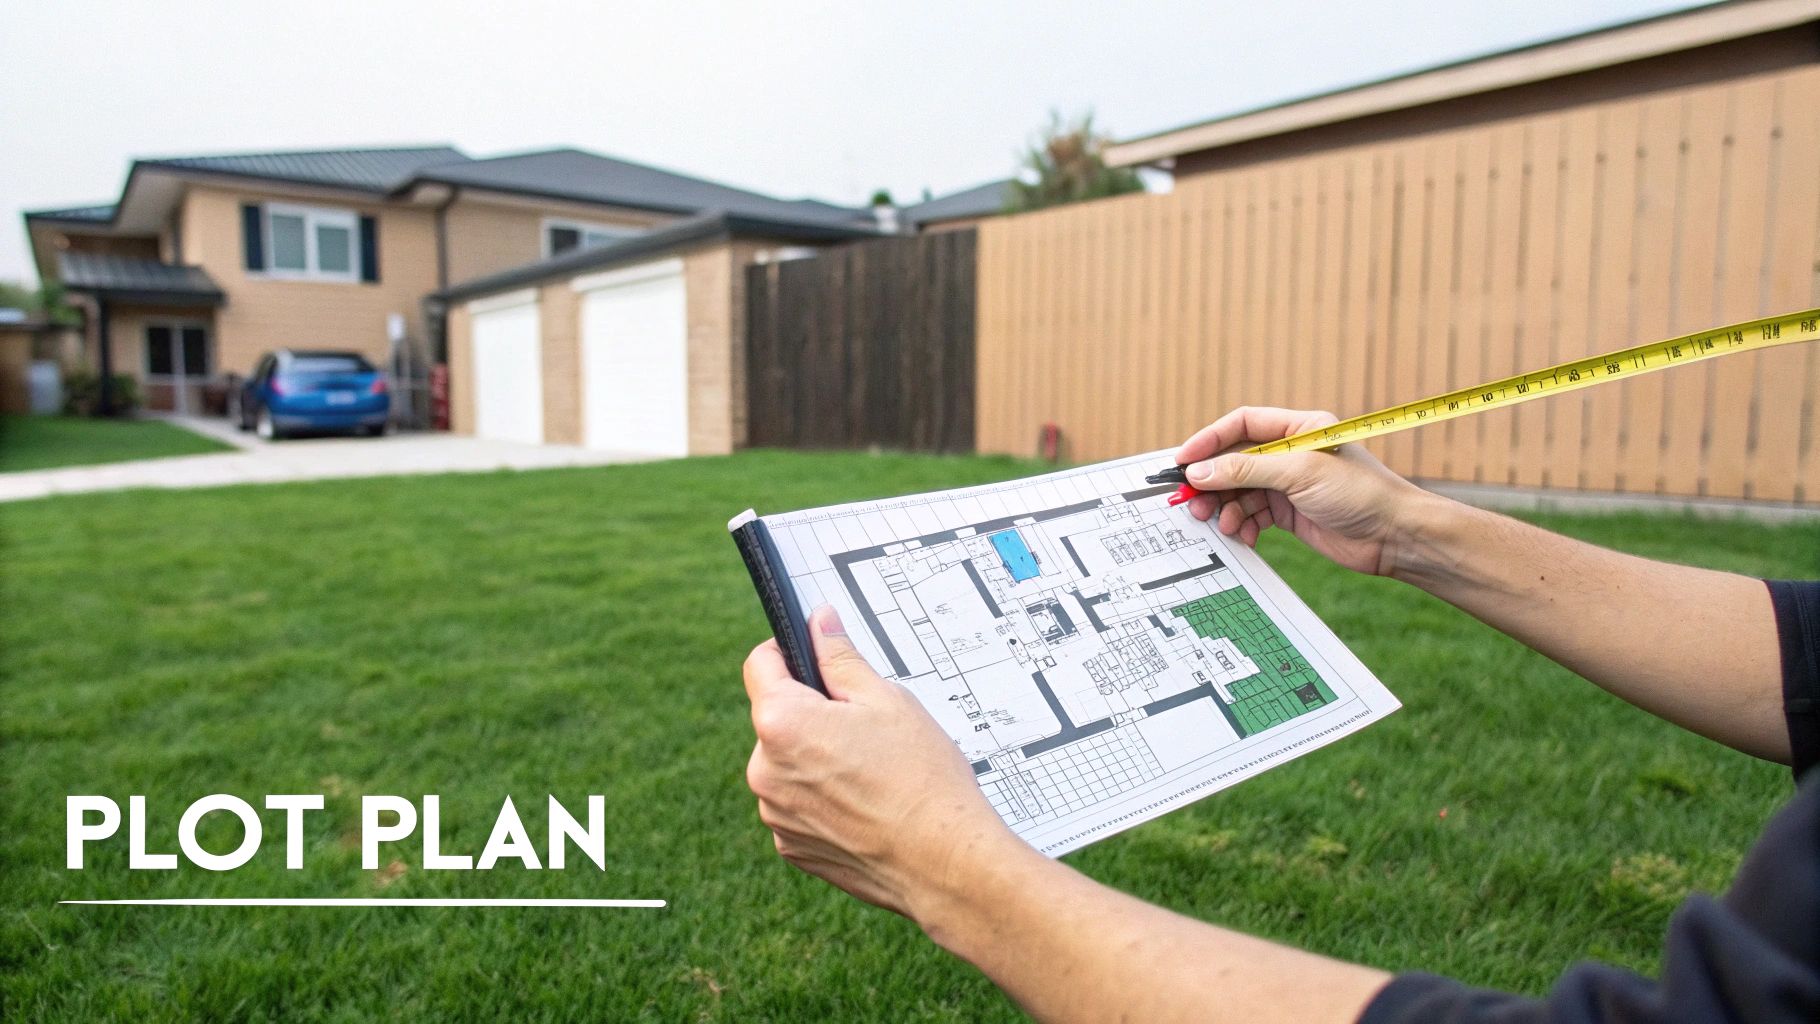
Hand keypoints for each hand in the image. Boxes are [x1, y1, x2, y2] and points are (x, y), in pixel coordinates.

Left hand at [742, 606, 1015, 920]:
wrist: (943, 862)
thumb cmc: (922, 781)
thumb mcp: (887, 699)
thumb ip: (840, 657)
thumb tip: (819, 624)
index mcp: (782, 723)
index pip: (760, 664)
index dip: (789, 652)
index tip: (813, 656)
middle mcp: (764, 771)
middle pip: (776, 718)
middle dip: (811, 713)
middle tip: (865, 726)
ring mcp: (775, 813)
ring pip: (787, 764)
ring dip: (815, 759)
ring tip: (871, 771)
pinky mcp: (791, 846)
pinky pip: (797, 804)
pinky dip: (821, 798)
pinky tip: (864, 802)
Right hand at [1176, 406, 1431, 575]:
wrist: (1395, 536)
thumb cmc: (1360, 493)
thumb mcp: (1298, 473)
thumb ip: (1245, 470)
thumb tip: (1199, 471)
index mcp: (1297, 428)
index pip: (1241, 424)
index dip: (1209, 440)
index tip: (1183, 460)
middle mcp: (1290, 453)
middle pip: (1234, 460)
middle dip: (1212, 481)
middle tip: (1191, 500)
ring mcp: (1289, 484)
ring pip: (1240, 491)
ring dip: (1225, 507)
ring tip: (1220, 523)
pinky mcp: (1290, 512)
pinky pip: (1253, 514)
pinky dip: (1243, 524)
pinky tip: (1244, 535)